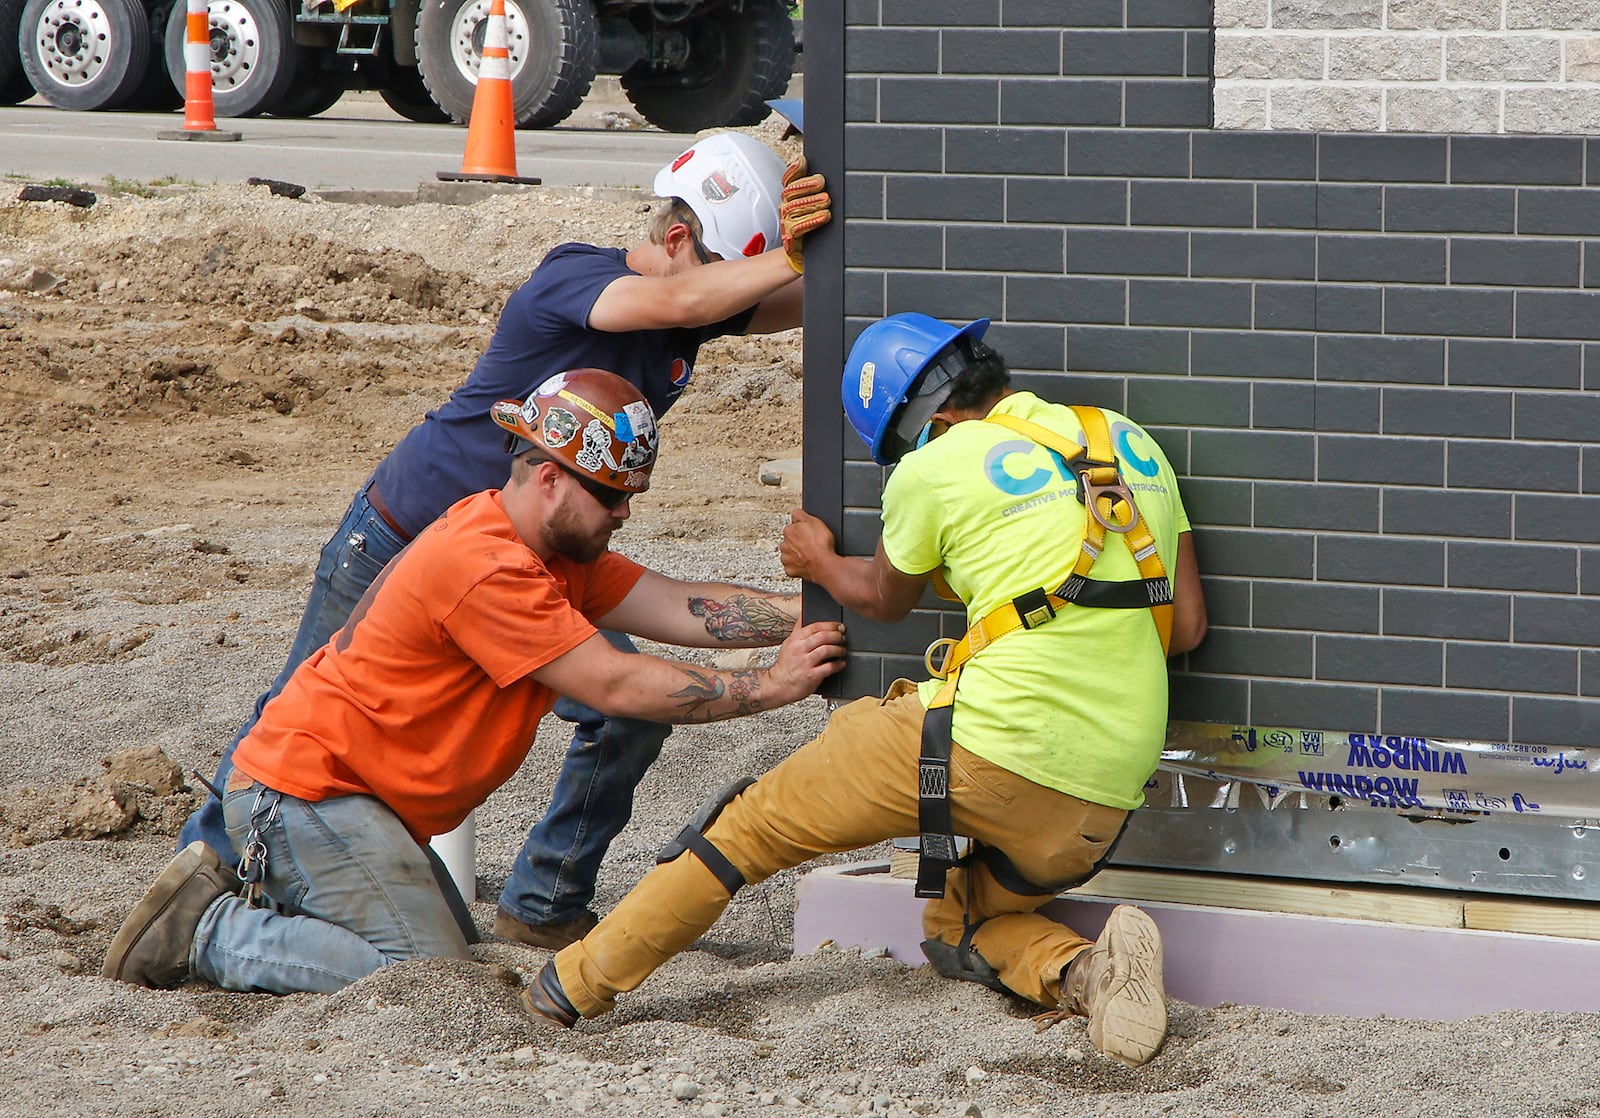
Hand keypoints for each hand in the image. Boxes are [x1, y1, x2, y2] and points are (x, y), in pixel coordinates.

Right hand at [765, 620, 846, 701]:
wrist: (779, 685)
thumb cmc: (786, 665)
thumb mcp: (789, 644)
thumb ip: (798, 630)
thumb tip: (804, 614)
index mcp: (795, 640)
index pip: (815, 626)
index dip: (830, 625)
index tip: (839, 626)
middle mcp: (800, 650)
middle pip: (823, 636)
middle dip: (837, 636)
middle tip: (842, 638)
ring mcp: (805, 663)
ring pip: (827, 650)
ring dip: (839, 649)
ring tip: (842, 650)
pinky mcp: (811, 676)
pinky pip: (829, 667)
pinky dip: (838, 664)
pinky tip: (841, 663)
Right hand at [779, 157, 829, 274]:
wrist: (799, 259)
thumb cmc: (808, 232)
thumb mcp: (812, 208)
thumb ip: (811, 189)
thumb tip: (810, 166)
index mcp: (790, 200)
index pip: (788, 181)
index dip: (793, 171)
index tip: (803, 162)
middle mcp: (786, 210)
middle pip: (789, 194)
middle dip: (805, 186)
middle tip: (821, 182)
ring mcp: (787, 224)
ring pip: (793, 209)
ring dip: (810, 203)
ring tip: (826, 200)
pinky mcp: (791, 240)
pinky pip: (797, 228)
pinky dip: (811, 221)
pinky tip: (824, 216)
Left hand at [781, 508, 836, 581]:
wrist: (824, 565)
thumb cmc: (821, 544)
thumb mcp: (814, 520)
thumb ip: (800, 514)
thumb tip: (795, 514)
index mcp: (789, 531)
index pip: (793, 528)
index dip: (803, 530)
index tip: (809, 534)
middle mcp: (784, 545)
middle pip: (790, 541)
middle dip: (798, 543)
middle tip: (811, 545)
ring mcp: (786, 558)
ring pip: (790, 554)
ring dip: (797, 554)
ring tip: (809, 554)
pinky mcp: (790, 570)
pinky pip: (792, 567)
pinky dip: (798, 566)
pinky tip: (807, 563)